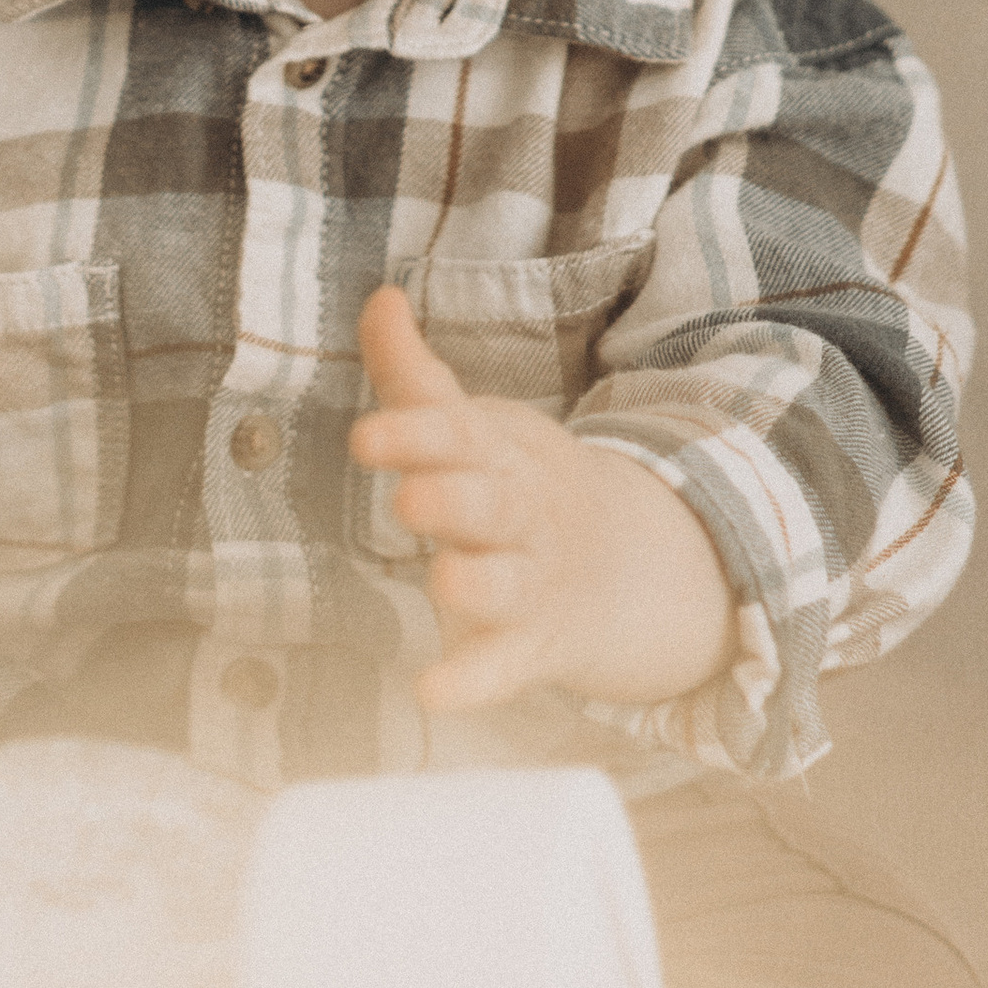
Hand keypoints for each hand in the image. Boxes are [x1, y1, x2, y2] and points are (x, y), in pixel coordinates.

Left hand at [349, 285, 735, 713]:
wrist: (623, 567)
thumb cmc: (511, 483)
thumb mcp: (472, 425)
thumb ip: (414, 372)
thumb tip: (378, 296)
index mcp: (499, 453)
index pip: (458, 435)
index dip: (414, 435)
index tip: (364, 438)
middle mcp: (520, 515)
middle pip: (491, 504)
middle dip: (454, 501)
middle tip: (409, 500)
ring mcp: (530, 582)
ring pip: (506, 584)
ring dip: (477, 582)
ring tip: (443, 581)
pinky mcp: (529, 646)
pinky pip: (504, 668)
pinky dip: (474, 680)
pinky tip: (434, 691)